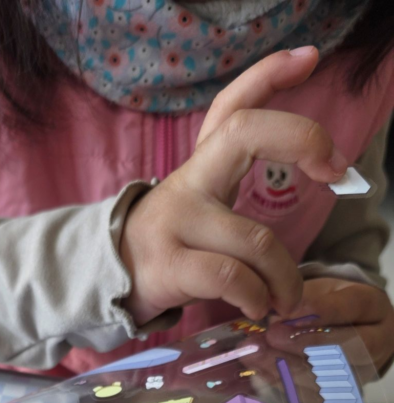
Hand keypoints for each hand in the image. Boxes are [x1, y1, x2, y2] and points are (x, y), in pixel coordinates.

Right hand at [119, 47, 347, 326]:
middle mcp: (187, 184)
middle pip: (244, 132)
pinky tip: (259, 306)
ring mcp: (175, 224)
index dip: (269, 75)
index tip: (310, 59)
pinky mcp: (169, 267)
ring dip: (285, 275)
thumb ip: (236, 194)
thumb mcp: (196, 210)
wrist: (104, 284)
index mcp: (199, 168)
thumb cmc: (167, 249)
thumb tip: (313, 186)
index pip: (230, 107)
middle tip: (334, 172)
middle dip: (302, 137)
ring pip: (255, 239)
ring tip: (288, 298)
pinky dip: (256, 295)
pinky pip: (230, 276)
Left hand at [245, 278, 393, 399]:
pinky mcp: (337, 396)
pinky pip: (308, 396)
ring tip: (254, 354)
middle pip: (345, 349)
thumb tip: (275, 316)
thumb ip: (302, 299)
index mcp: (373, 308)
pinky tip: (256, 373)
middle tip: (271, 335)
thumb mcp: (321, 290)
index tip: (288, 311)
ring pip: (325, 377)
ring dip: (285, 368)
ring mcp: (358, 374)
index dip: (320, 311)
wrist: (343, 330)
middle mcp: (375, 344)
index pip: (352, 308)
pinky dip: (280, 385)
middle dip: (304, 344)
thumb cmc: (330, 304)